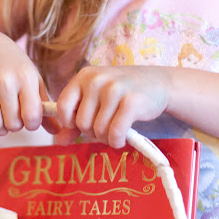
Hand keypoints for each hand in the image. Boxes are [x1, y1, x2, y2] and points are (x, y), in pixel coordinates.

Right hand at [0, 29, 54, 137]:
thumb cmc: (13, 66)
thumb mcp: (32, 79)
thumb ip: (43, 105)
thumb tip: (57, 131)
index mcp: (25, 77)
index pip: (31, 116)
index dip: (32, 124)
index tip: (29, 119)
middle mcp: (5, 81)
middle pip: (13, 124)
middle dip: (15, 125)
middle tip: (14, 116)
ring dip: (0, 129)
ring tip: (2, 119)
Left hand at [56, 66, 170, 147]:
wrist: (159, 84)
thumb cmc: (123, 94)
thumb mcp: (97, 100)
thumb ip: (76, 120)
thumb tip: (59, 141)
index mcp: (84, 76)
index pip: (62, 106)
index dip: (70, 122)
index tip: (83, 124)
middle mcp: (97, 80)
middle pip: (81, 123)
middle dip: (93, 132)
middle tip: (106, 126)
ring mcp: (114, 89)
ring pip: (98, 130)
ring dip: (107, 138)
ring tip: (116, 129)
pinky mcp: (130, 102)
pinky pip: (115, 133)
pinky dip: (117, 141)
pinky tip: (122, 138)